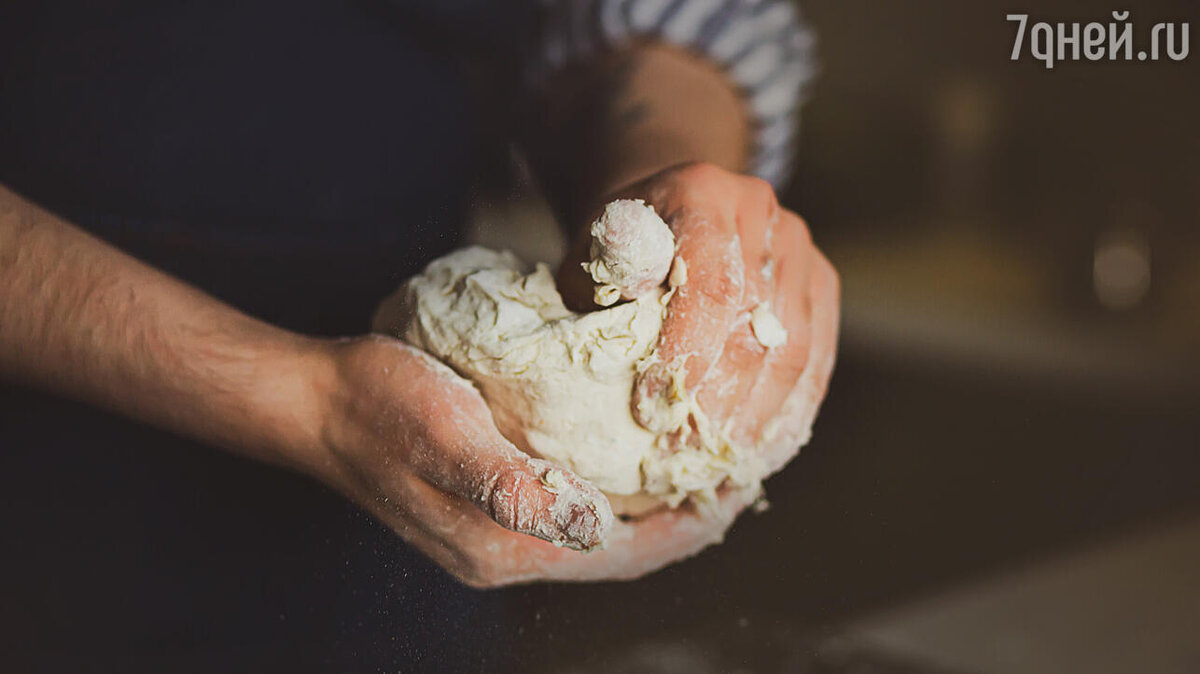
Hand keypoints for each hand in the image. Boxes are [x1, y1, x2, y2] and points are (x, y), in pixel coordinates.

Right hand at [308, 335, 761, 586]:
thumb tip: (590, 526)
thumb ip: (512, 487)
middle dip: (681, 520)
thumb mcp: (446, 436)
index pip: (623, 555)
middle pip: (619, 551)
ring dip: (651, 508)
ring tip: (697, 465)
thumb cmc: (380, 405)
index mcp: (504, 548)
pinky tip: (630, 454)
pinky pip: (571, 510)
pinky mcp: (487, 504)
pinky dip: (613, 491)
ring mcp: (494, 532)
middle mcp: (505, 553)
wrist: (317, 403)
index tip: (737, 484)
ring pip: (599, 534)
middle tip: (735, 472)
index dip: (687, 526)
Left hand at [563, 162, 839, 475]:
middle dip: (718, 402)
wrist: (663, 222)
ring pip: (793, 349)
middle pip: (755, 322)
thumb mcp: (589, 261)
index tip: (652, 413)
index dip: (687, 354)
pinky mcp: (821, 283)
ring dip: (756, 420)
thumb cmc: (615, 256)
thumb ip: (603, 287)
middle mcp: (761, 211)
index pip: (709, 284)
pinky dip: (788, 414)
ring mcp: (799, 247)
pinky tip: (757, 455)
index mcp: (701, 192)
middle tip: (683, 461)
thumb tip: (616, 322)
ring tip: (719, 470)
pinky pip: (816, 360)